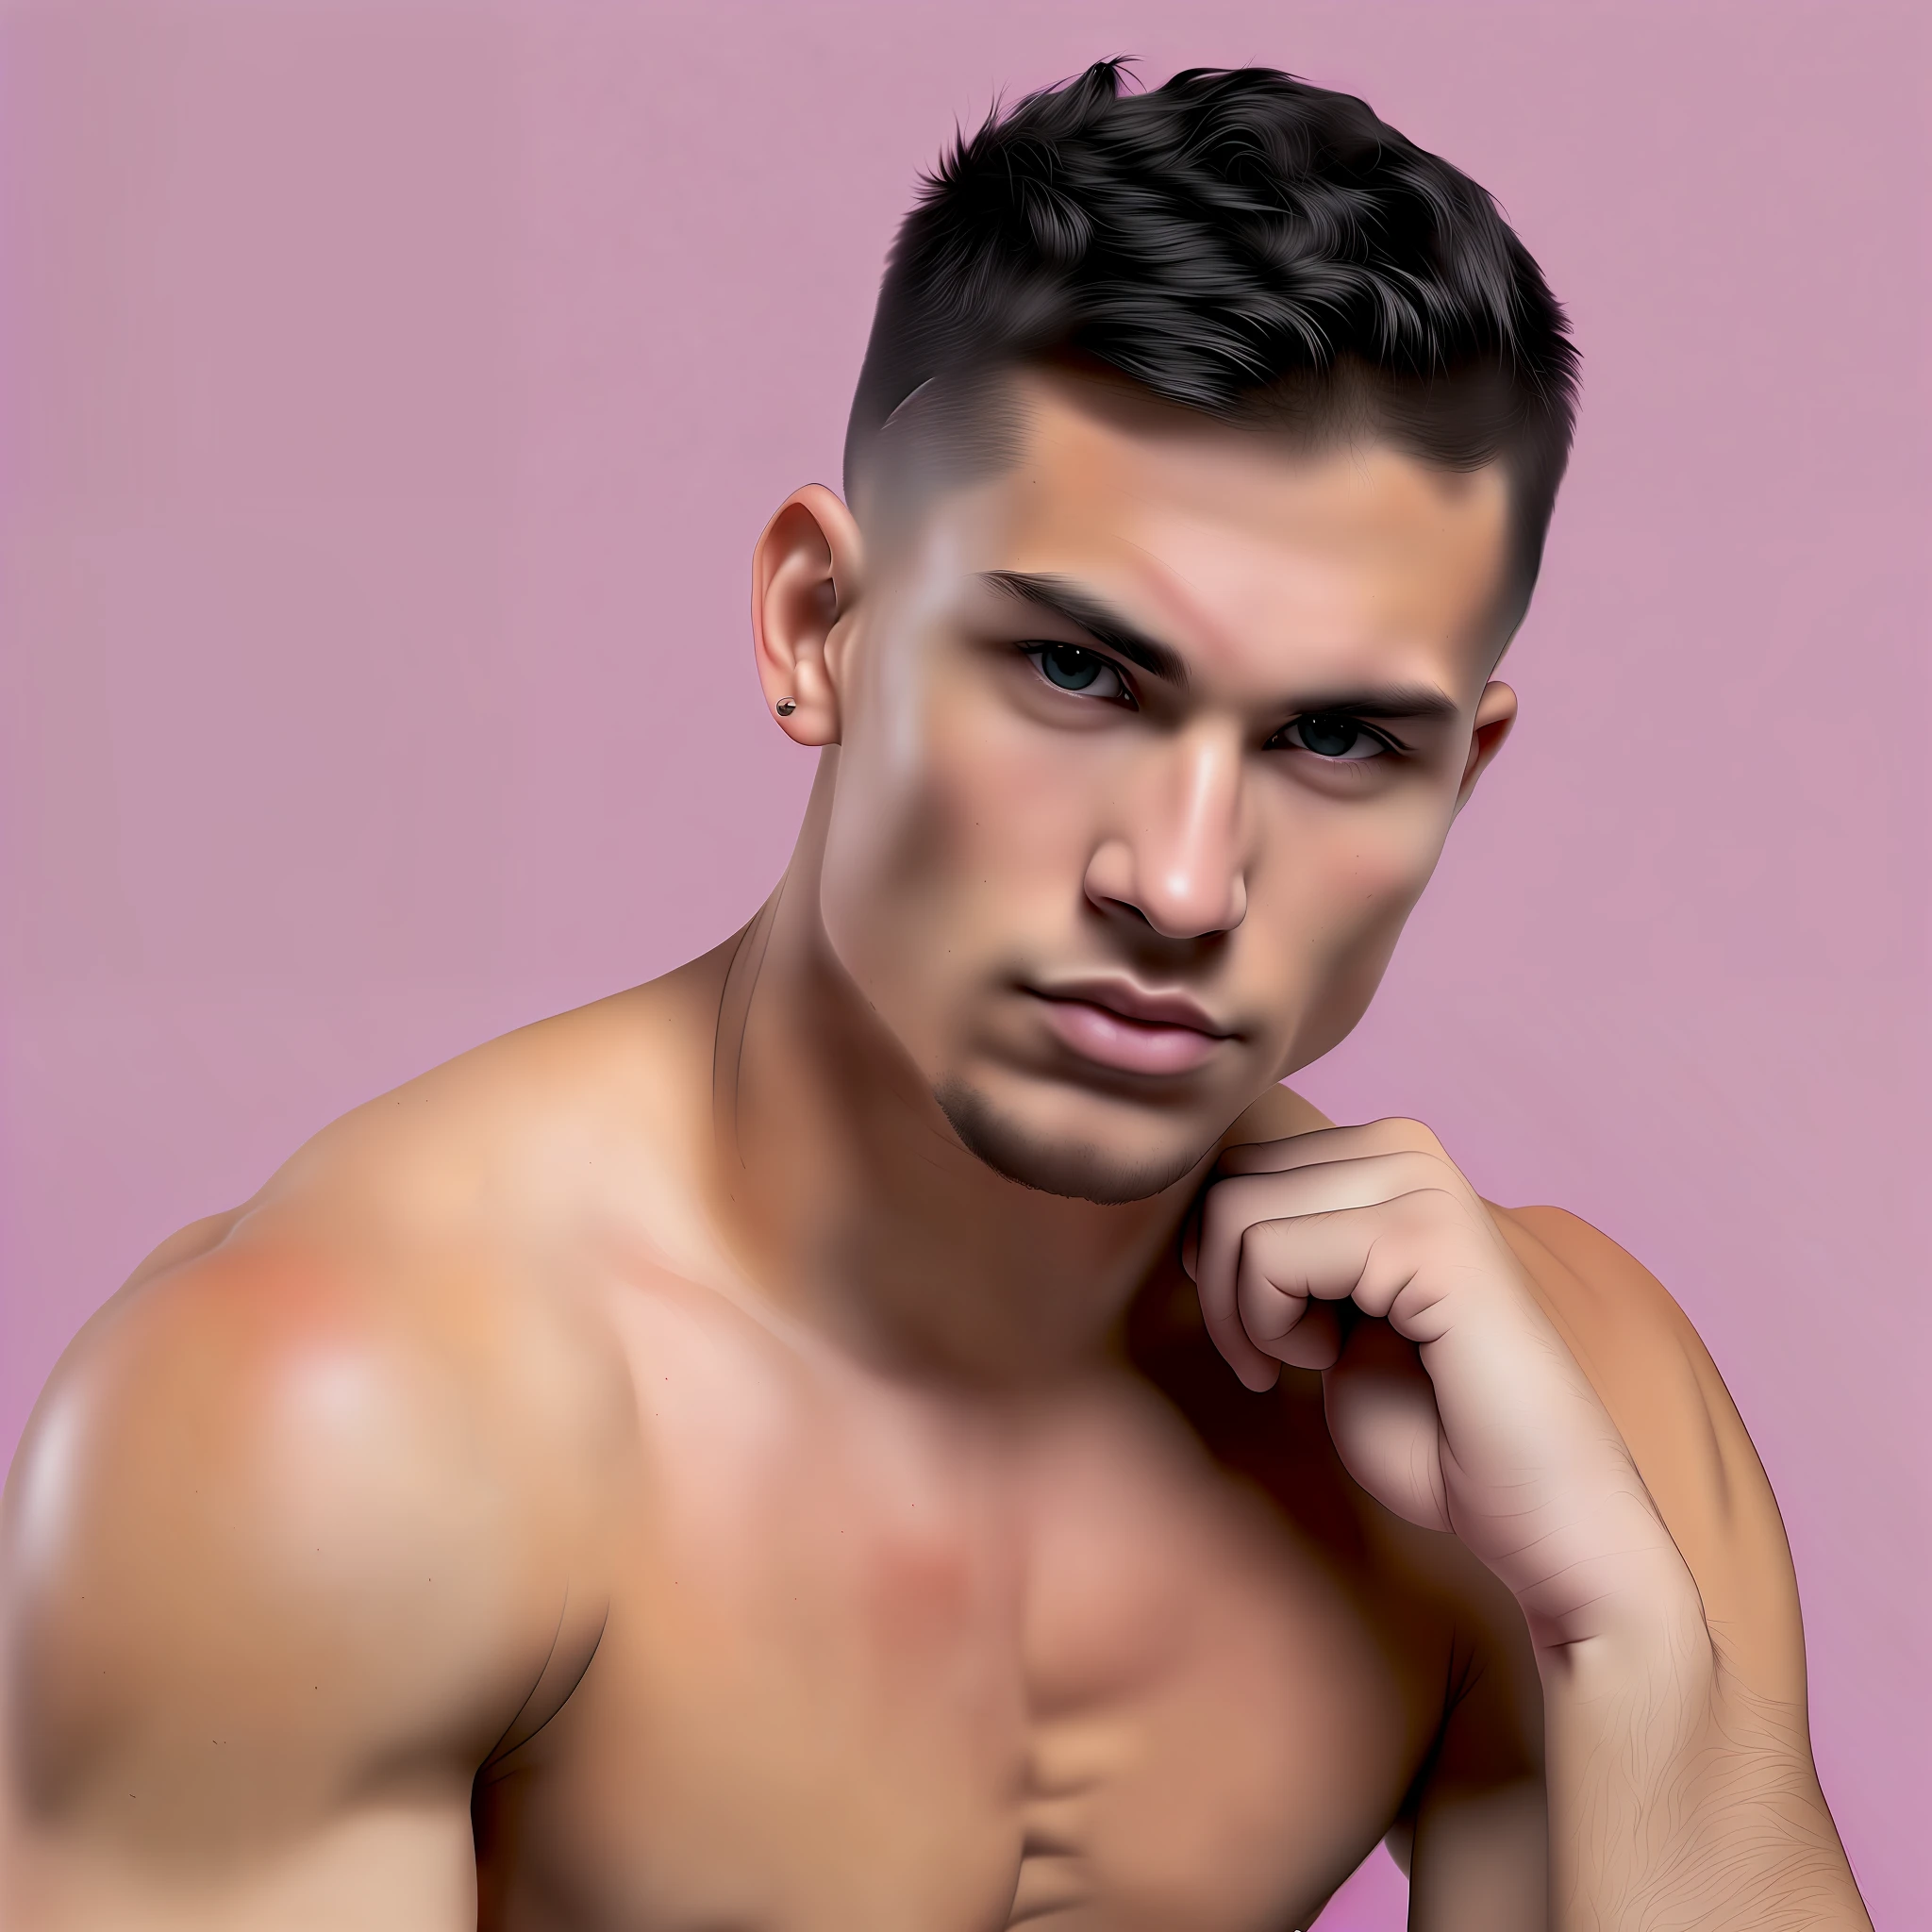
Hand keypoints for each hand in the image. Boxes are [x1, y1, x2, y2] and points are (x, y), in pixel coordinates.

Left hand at [1184, 1118, 1694, 1650]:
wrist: (1534, 1515)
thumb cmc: (1429, 1430)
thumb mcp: (1324, 1313)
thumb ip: (1276, 1243)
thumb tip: (1197, 1197)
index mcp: (1385, 1155)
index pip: (1232, 1168)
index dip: (1218, 1264)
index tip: (1264, 1337)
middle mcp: (1407, 1146)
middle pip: (1224, 1183)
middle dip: (1218, 1289)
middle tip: (1272, 1359)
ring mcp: (1423, 1183)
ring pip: (1234, 1214)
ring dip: (1241, 1313)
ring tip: (1307, 1360)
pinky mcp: (1428, 1235)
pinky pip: (1268, 1253)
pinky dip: (1268, 1327)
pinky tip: (1330, 1363)